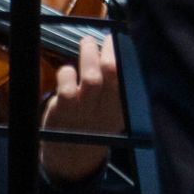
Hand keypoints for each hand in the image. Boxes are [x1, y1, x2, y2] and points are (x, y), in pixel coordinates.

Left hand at [41, 34, 123, 182]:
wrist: (73, 155)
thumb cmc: (95, 121)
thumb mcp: (116, 109)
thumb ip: (118, 84)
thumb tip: (119, 47)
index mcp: (122, 105)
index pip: (129, 75)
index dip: (126, 54)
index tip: (121, 40)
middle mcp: (106, 107)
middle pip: (112, 72)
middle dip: (109, 49)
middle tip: (105, 39)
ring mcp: (85, 109)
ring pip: (90, 78)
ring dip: (88, 55)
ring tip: (87, 43)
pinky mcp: (63, 112)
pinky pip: (66, 87)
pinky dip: (67, 74)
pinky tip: (68, 72)